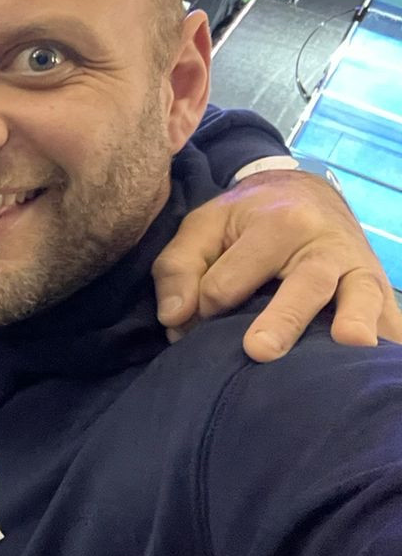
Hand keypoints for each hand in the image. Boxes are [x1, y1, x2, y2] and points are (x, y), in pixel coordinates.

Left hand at [152, 170, 401, 361]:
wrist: (309, 194)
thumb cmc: (248, 217)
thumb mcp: (204, 226)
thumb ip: (178, 267)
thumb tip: (175, 319)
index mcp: (277, 223)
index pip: (230, 279)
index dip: (206, 306)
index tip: (200, 315)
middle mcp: (324, 244)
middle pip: (304, 285)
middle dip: (282, 318)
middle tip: (259, 350)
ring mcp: (359, 268)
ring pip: (361, 296)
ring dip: (356, 321)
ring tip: (350, 344)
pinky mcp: (381, 289)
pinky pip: (391, 315)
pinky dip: (389, 335)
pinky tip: (382, 361)